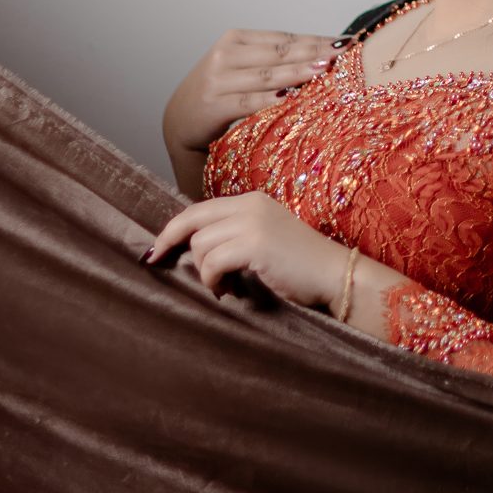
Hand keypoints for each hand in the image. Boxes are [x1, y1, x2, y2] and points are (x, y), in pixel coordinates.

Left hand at [143, 190, 349, 309]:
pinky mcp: (255, 244)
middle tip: (156, 261)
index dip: (174, 228)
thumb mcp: (266, 238)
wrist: (336, 276)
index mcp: (252, 200)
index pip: (200, 209)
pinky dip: (213, 280)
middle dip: (168, 241)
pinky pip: (212, 262)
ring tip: (223, 287)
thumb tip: (194, 249)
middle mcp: (250, 205)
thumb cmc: (302, 266)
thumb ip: (236, 235)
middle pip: (191, 219)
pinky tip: (229, 291)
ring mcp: (253, 223)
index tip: (158, 248)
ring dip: (205, 272)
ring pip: (201, 245)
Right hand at [163, 27, 343, 159]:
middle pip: (279, 54)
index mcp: (236, 39)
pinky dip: (271, 100)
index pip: (284, 39)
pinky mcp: (213, 104)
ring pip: (267, 75)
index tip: (345, 43)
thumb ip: (274, 60)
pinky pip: (249, 102)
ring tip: (325, 70)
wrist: (180, 121)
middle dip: (314, 53)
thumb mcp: (243, 68)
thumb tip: (323, 55)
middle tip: (342, 54)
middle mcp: (225, 54)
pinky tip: (291, 99)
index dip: (315, 40)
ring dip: (298, 73)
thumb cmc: (221, 93)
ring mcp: (218, 79)